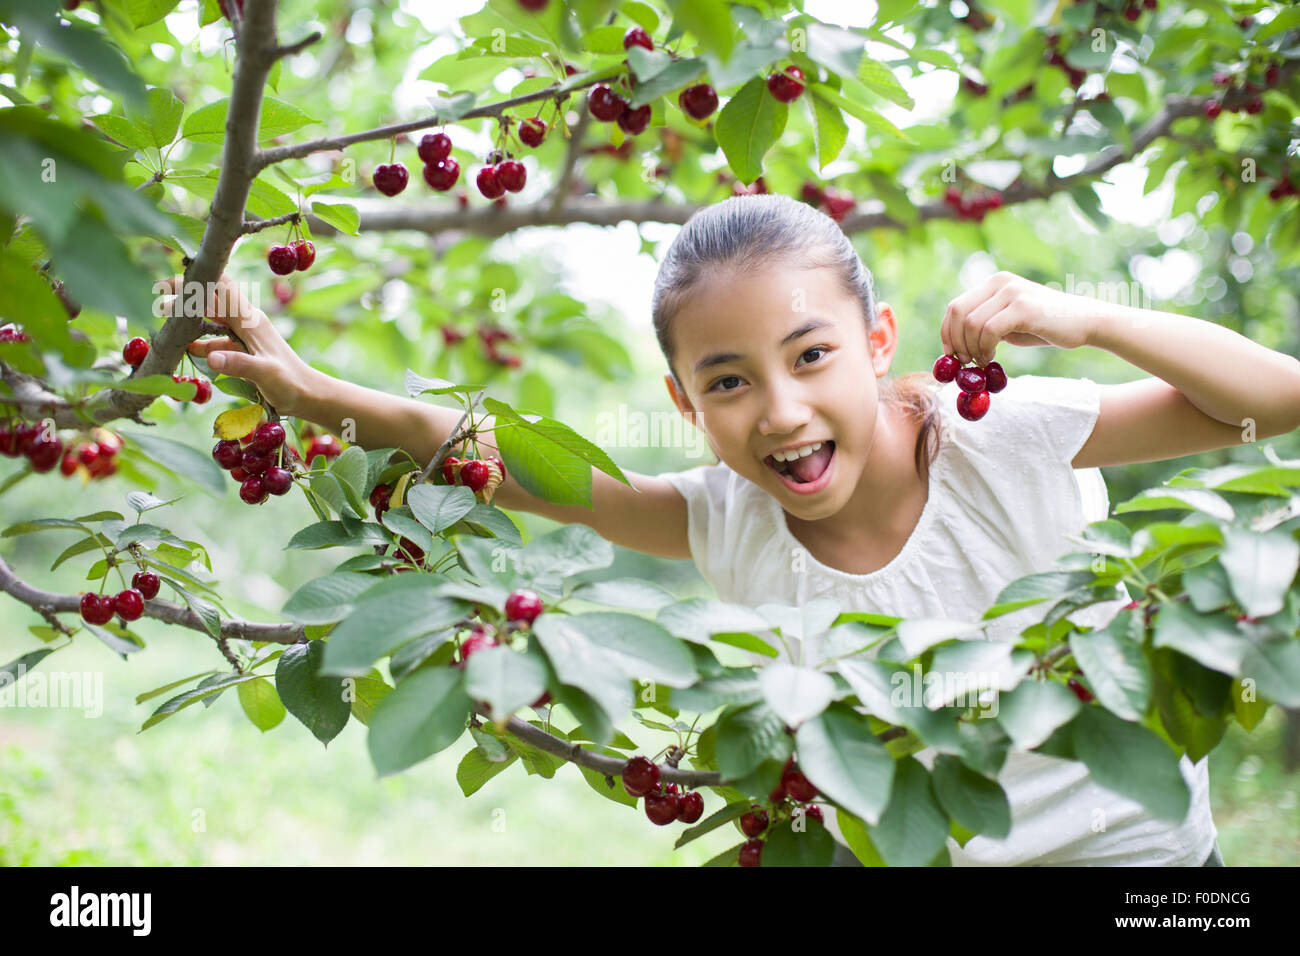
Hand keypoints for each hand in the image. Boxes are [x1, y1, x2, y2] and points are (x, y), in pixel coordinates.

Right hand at [162, 273, 315, 417]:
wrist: (307, 395)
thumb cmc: (290, 383)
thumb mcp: (266, 373)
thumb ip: (239, 364)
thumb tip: (210, 357)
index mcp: (250, 319)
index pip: (221, 288)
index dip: (197, 280)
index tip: (170, 281)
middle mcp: (245, 322)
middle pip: (211, 301)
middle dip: (186, 298)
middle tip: (157, 302)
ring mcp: (242, 336)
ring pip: (210, 321)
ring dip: (189, 322)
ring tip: (165, 326)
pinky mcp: (240, 350)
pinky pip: (215, 341)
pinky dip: (199, 343)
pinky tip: (183, 349)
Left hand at [940, 270, 1095, 366]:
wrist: (1084, 323)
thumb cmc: (1044, 327)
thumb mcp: (1007, 323)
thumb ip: (983, 326)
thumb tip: (954, 347)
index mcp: (993, 283)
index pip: (955, 307)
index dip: (947, 333)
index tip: (950, 355)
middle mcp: (999, 282)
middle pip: (958, 313)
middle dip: (956, 342)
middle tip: (965, 362)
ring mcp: (1012, 292)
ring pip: (971, 324)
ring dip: (972, 349)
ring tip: (983, 360)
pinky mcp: (1023, 307)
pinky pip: (989, 331)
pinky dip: (985, 349)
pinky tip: (992, 357)